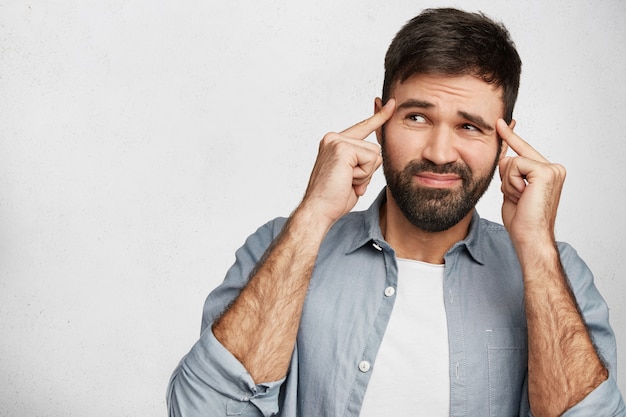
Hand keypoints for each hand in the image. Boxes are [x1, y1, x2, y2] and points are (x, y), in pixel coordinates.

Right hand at [300, 99, 395, 224]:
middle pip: (374, 148)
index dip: (379, 117)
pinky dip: (363, 175)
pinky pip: (370, 160)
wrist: (319, 210)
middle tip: (348, 182)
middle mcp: (333, 138)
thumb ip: (363, 160)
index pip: (363, 127)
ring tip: (346, 182)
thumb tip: (377, 152)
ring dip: (365, 174)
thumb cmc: (334, 198)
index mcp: (334, 142)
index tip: (391, 103)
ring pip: (374, 154)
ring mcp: (336, 141)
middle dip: (368, 170)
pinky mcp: (342, 148)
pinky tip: (347, 180)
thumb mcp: (353, 174)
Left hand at [497, 119, 566, 248]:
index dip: (510, 137)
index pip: (523, 151)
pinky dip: (512, 183)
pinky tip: (523, 196)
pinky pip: (514, 166)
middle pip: (512, 158)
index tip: (502, 121)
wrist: (530, 237)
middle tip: (519, 198)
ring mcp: (552, 169)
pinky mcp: (546, 171)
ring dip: (508, 184)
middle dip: (506, 179)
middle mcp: (553, 168)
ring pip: (511, 162)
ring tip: (521, 199)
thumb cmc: (521, 220)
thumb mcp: (510, 190)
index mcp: (547, 172)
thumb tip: (502, 154)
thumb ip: (509, 172)